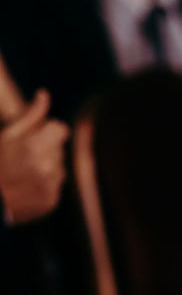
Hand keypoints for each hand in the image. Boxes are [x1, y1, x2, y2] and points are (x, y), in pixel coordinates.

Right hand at [0, 90, 68, 224]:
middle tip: (22, 158)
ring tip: (23, 173)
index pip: (61, 128)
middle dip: (45, 149)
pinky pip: (56, 186)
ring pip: (59, 167)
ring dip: (47, 167)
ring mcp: (51, 185)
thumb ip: (31, 116)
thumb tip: (44, 94)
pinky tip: (26, 186)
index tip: (35, 137)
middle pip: (59, 148)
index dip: (48, 131)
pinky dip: (45, 185)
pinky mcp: (52, 200)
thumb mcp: (8, 135)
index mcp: (36, 146)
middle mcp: (48, 165)